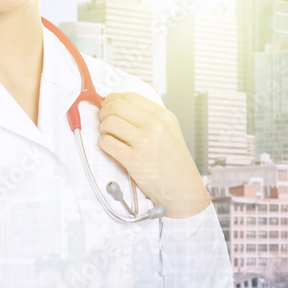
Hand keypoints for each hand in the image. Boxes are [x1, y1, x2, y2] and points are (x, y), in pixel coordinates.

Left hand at [97, 91, 209, 218]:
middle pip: (116, 106)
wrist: (183, 190)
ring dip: (104, 129)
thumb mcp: (169, 132)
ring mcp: (145, 141)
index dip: (114, 99)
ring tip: (110, 136)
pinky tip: (112, 149)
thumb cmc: (174, 164)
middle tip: (104, 120)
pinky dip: (104, 144)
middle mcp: (155, 125)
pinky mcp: (134, 159)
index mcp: (163, 116)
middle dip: (104, 113)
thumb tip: (119, 106)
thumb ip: (148, 118)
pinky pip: (107, 142)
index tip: (108, 104)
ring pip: (109, 123)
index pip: (130, 96)